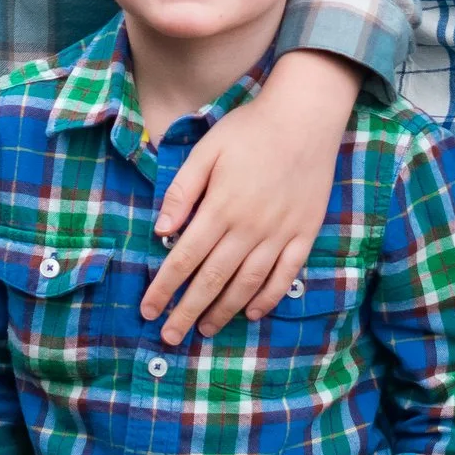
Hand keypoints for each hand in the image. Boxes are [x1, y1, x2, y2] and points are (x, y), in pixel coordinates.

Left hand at [139, 50, 359, 344]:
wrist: (306, 118)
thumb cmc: (250, 130)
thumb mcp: (206, 150)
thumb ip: (182, 191)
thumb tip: (160, 229)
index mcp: (220, 208)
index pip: (184, 259)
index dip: (164, 288)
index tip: (148, 310)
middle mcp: (248, 229)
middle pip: (212, 280)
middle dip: (187, 311)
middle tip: (170, 336)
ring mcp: (279, 235)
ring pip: (247, 285)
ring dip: (224, 311)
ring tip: (206, 330)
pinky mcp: (304, 234)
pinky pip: (284, 276)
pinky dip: (267, 298)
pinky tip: (252, 313)